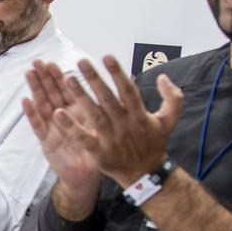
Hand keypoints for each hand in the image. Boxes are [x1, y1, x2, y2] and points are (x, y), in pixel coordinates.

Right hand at [22, 60, 101, 192]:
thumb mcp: (103, 128)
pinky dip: (31, 114)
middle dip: (44, 77)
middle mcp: (63, 118)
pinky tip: (26, 101)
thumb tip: (117, 87)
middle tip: (37, 61)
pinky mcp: (47, 142)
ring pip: (43, 105)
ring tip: (29, 73)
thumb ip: (105, 109)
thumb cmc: (96, 152)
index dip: (58, 75)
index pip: (66, 90)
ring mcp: (53, 128)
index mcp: (77, 112)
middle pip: (52, 93)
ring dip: (35, 89)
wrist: (87, 176)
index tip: (52, 61)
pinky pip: (39, 126)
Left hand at [55, 56, 182, 186]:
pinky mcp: (99, 152)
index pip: (128, 90)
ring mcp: (111, 139)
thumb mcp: (169, 120)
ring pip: (94, 115)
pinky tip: (58, 113)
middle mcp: (125, 124)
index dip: (118, 73)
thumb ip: (173, 97)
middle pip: (108, 99)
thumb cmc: (154, 143)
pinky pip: (83, 138)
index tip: (107, 57)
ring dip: (81, 97)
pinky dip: (71, 127)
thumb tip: (164, 76)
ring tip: (68, 79)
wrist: (145, 173)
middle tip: (81, 62)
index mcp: (139, 115)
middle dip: (95, 79)